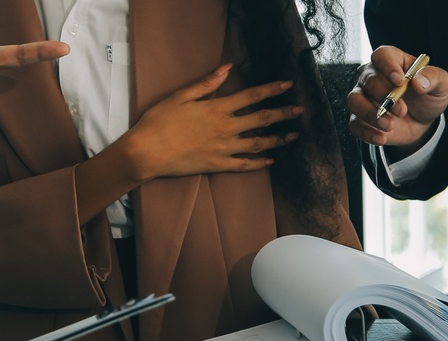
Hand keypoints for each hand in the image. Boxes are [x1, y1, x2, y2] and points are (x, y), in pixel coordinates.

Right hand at [117, 64, 303, 181]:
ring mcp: (223, 148)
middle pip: (261, 119)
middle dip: (283, 113)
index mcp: (217, 108)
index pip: (252, 96)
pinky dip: (259, 163)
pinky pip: (244, 165)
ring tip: (293, 136)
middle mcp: (225, 128)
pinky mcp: (217, 165)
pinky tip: (271, 161)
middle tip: (300, 110)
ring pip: (258, 143)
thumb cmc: (158, 122)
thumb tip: (226, 68)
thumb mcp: (180, 96)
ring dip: (278, 139)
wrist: (146, 152)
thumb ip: (206, 83)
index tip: (288, 84)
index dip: (272, 89)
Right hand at [347, 46, 447, 156]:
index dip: (388, 66)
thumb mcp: (440, 85)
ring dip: (370, 114)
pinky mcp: (359, 117)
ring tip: (389, 125)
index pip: (382, 55)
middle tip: (402, 110)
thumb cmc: (428, 97)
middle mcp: (372, 76)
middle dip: (384, 95)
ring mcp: (363, 97)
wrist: (421, 122)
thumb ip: (434, 78)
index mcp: (392, 61)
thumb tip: (418, 81)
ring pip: (354, 100)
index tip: (400, 81)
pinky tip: (382, 138)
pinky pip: (354, 124)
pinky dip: (366, 132)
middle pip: (368, 79)